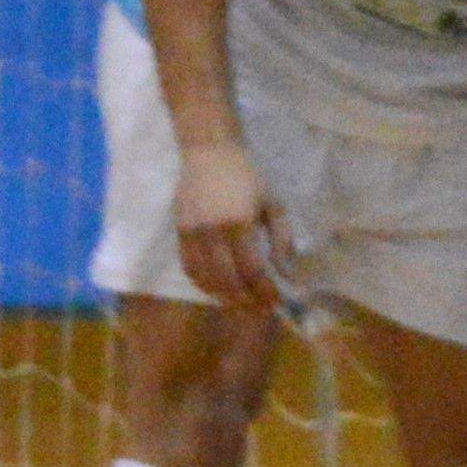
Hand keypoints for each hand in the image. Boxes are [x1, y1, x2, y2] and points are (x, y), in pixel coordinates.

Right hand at [171, 143, 285, 312]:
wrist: (209, 155)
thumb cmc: (247, 178)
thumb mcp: (273, 205)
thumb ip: (281, 240)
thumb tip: (287, 273)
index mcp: (239, 224)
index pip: (252, 270)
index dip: (264, 291)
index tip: (277, 302)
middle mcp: (212, 233)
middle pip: (228, 281)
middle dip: (246, 301)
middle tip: (261, 311)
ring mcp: (192, 235)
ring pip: (206, 279)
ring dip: (224, 297)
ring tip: (242, 305)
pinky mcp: (179, 234)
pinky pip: (189, 268)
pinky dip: (204, 284)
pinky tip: (219, 290)